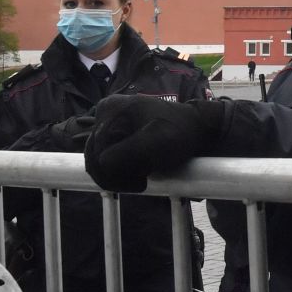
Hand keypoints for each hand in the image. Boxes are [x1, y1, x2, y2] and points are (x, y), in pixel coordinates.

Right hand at [84, 97, 227, 192]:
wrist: (197, 128)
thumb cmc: (180, 134)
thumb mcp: (156, 143)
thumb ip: (126, 153)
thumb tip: (101, 163)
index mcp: (110, 109)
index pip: (97, 153)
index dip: (115, 173)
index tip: (141, 181)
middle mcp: (105, 112)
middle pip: (94, 156)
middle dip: (115, 175)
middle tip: (141, 180)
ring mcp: (108, 120)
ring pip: (98, 159)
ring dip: (117, 174)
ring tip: (142, 174)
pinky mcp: (114, 130)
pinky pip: (106, 156)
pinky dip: (119, 169)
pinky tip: (138, 170)